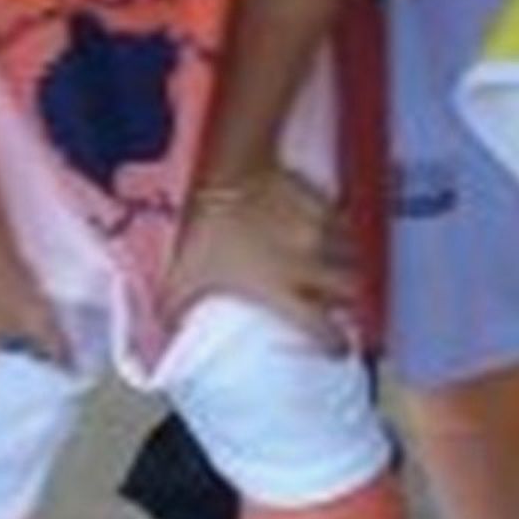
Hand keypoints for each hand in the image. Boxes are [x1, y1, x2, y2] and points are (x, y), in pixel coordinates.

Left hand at [162, 166, 355, 346]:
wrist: (230, 172)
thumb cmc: (208, 226)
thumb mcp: (184, 272)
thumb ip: (175, 307)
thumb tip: (164, 329)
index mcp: (279, 289)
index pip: (321, 327)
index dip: (334, 342)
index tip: (337, 347)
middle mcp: (309, 265)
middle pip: (352, 291)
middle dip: (348, 298)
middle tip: (338, 300)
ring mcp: (322, 234)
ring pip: (354, 257)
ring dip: (347, 266)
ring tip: (335, 267)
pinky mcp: (327, 206)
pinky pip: (346, 226)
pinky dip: (342, 235)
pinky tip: (328, 236)